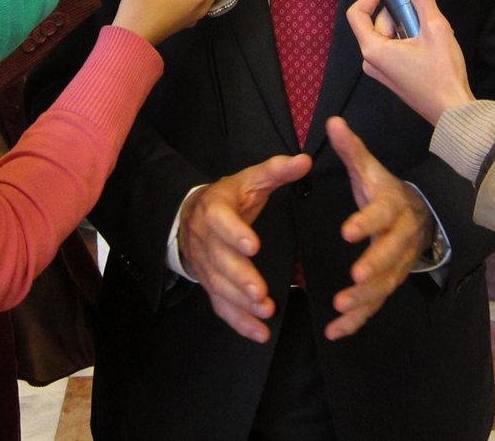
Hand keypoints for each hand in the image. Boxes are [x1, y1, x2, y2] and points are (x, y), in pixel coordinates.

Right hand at [178, 153, 312, 342]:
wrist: (190, 216)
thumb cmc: (228, 198)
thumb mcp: (249, 179)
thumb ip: (276, 171)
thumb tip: (305, 160)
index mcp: (215, 209)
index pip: (221, 222)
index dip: (234, 234)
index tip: (253, 245)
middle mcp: (206, 240)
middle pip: (220, 261)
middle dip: (240, 278)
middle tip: (260, 292)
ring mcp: (206, 266)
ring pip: (220, 287)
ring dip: (241, 303)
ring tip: (265, 311)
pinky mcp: (211, 285)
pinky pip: (221, 306)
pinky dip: (239, 322)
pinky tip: (261, 333)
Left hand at [324, 117, 434, 340]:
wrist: (422, 215)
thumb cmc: (386, 191)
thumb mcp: (369, 168)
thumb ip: (351, 149)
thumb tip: (332, 121)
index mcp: (392, 207)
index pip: (381, 214)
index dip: (366, 222)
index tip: (347, 230)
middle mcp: (400, 238)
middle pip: (390, 255)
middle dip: (374, 267)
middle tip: (354, 278)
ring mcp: (398, 264)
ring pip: (385, 285)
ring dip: (364, 299)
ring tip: (340, 308)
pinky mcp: (390, 283)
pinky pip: (376, 304)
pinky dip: (357, 320)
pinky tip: (335, 331)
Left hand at [346, 0, 473, 124]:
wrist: (453, 111)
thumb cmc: (442, 72)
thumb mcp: (435, 29)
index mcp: (373, 50)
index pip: (356, 15)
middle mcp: (371, 61)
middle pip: (373, 24)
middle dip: (392, 9)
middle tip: (415, 0)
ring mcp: (381, 71)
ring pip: (384, 36)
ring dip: (401, 23)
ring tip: (425, 20)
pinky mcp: (392, 77)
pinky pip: (391, 49)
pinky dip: (404, 37)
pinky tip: (426, 37)